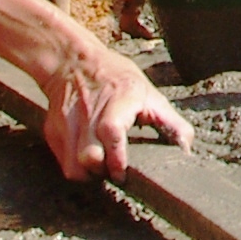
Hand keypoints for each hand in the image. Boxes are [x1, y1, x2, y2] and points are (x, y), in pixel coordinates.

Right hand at [44, 37, 187, 178]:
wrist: (74, 64)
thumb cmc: (117, 79)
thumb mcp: (149, 94)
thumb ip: (170, 122)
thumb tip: (187, 146)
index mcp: (117, 102)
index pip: (111, 133)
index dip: (117, 158)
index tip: (123, 172)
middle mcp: (89, 115)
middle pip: (88, 159)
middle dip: (103, 172)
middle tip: (116, 171)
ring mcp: (67, 125)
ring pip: (73, 169)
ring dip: (89, 175)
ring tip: (103, 167)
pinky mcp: (53, 133)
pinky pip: (63, 164)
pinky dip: (78, 169)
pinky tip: (91, 160)